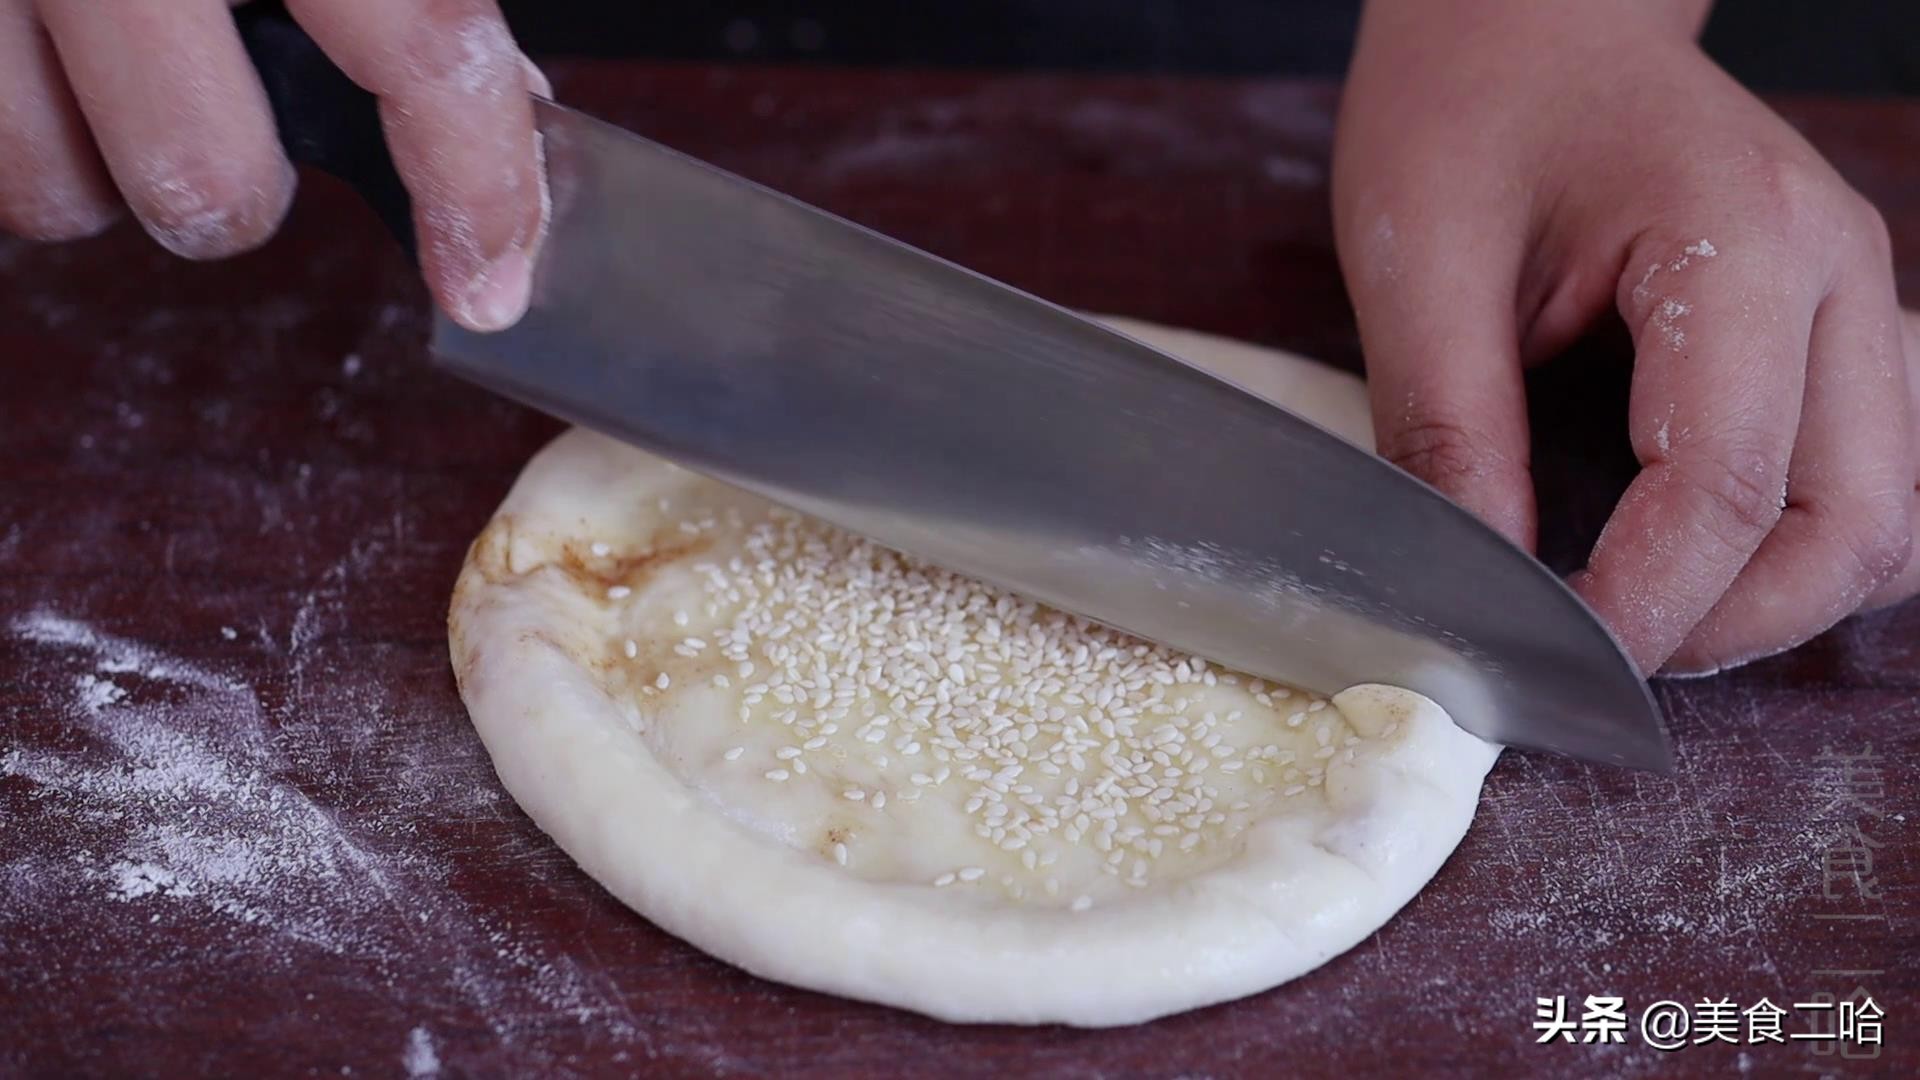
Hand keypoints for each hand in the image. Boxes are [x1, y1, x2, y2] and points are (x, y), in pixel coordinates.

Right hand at [0, 0, 548, 331]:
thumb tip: (500, 121)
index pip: (420, 45)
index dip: (475, 183)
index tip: (490, 285)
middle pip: (211, 182)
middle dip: (244, 188)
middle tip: (234, 121)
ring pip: (64, 195)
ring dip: (114, 171)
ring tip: (118, 76)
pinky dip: (28, 143)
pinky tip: (53, 78)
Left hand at [1333, 0, 1916, 674]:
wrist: (1528, 19)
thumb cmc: (1468, 108)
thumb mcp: (1418, 265)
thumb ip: (1449, 431)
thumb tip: (1473, 587)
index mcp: (1737, 239)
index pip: (1727, 485)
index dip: (1644, 605)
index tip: (1548, 659)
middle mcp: (1836, 270)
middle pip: (1855, 526)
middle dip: (1729, 626)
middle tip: (1597, 654)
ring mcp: (1855, 298)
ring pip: (1886, 518)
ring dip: (1776, 599)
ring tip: (1641, 615)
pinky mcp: (1836, 325)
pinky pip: (1864, 477)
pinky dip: (1792, 546)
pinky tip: (1689, 555)